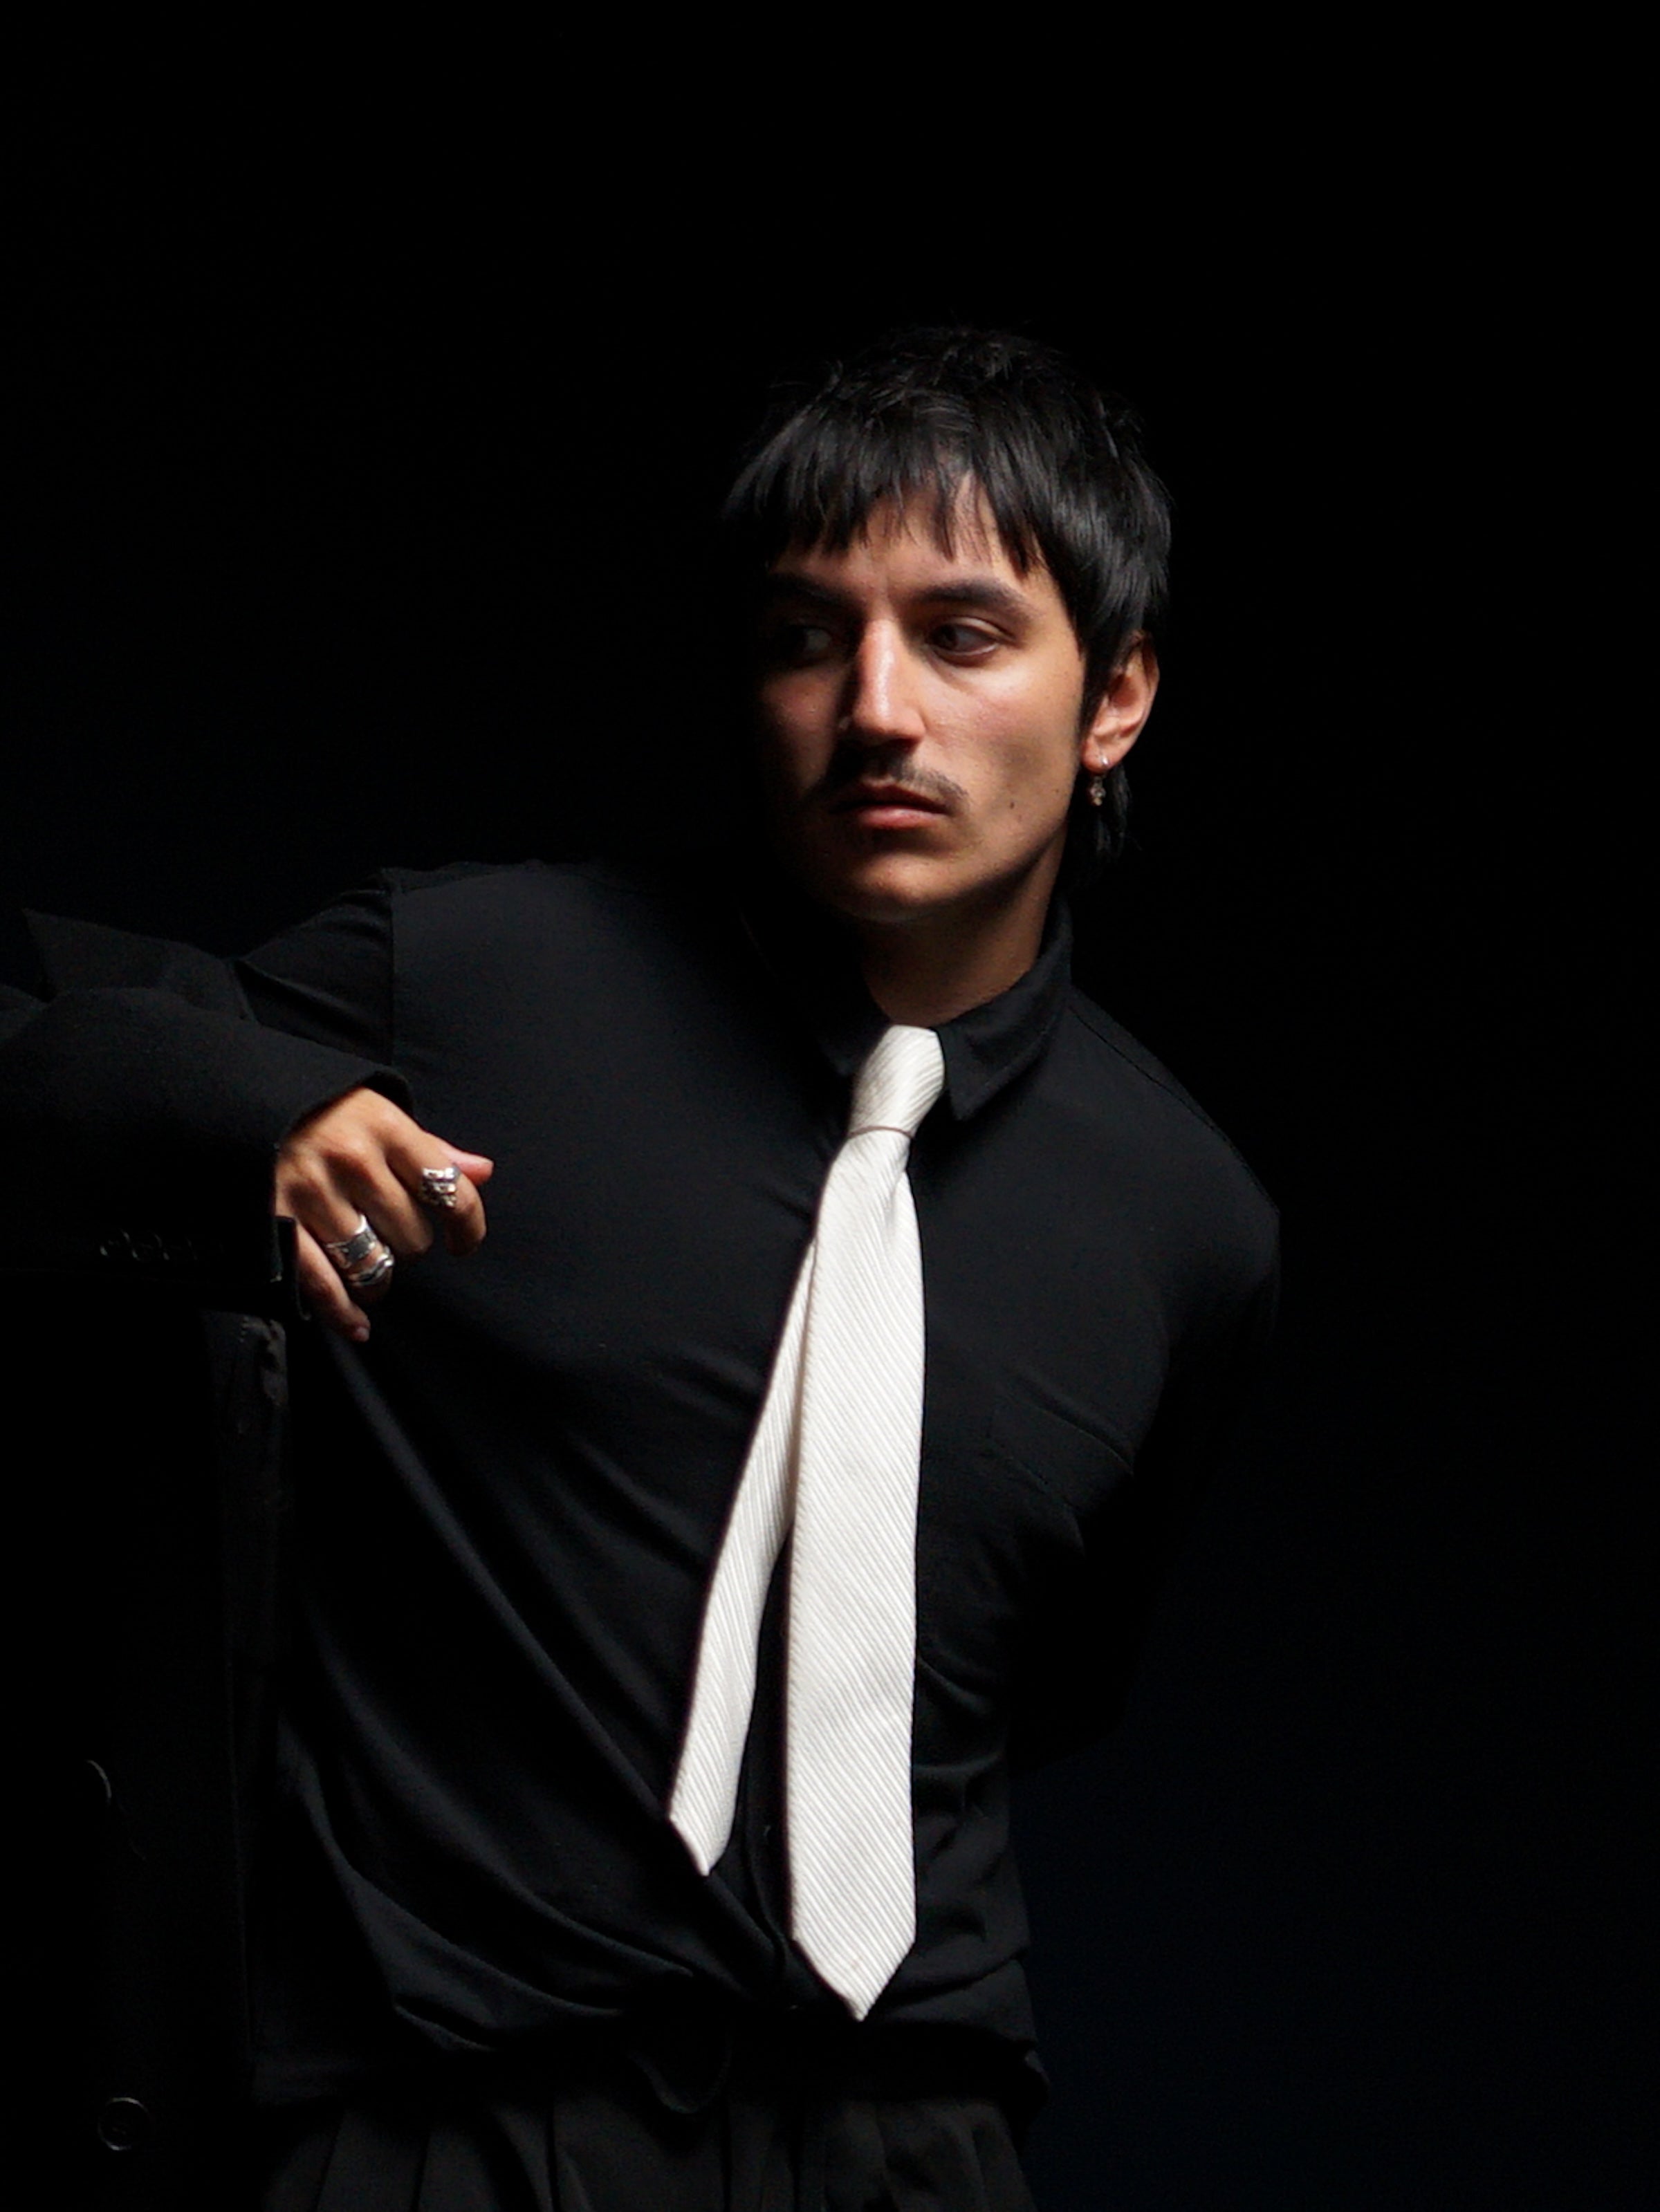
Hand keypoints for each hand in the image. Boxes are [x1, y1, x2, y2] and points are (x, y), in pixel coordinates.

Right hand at [275, 1086, 492, 1340]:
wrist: (237, 1097)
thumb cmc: (319, 1108)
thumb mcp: (375, 1110)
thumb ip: (429, 1146)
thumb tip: (481, 1171)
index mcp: (385, 1127)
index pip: (449, 1192)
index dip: (468, 1228)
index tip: (464, 1244)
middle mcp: (352, 1159)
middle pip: (412, 1237)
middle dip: (409, 1244)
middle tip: (389, 1233)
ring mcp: (312, 1192)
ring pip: (372, 1263)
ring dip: (378, 1277)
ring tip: (373, 1271)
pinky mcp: (276, 1221)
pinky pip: (323, 1283)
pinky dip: (343, 1313)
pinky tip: (357, 1324)